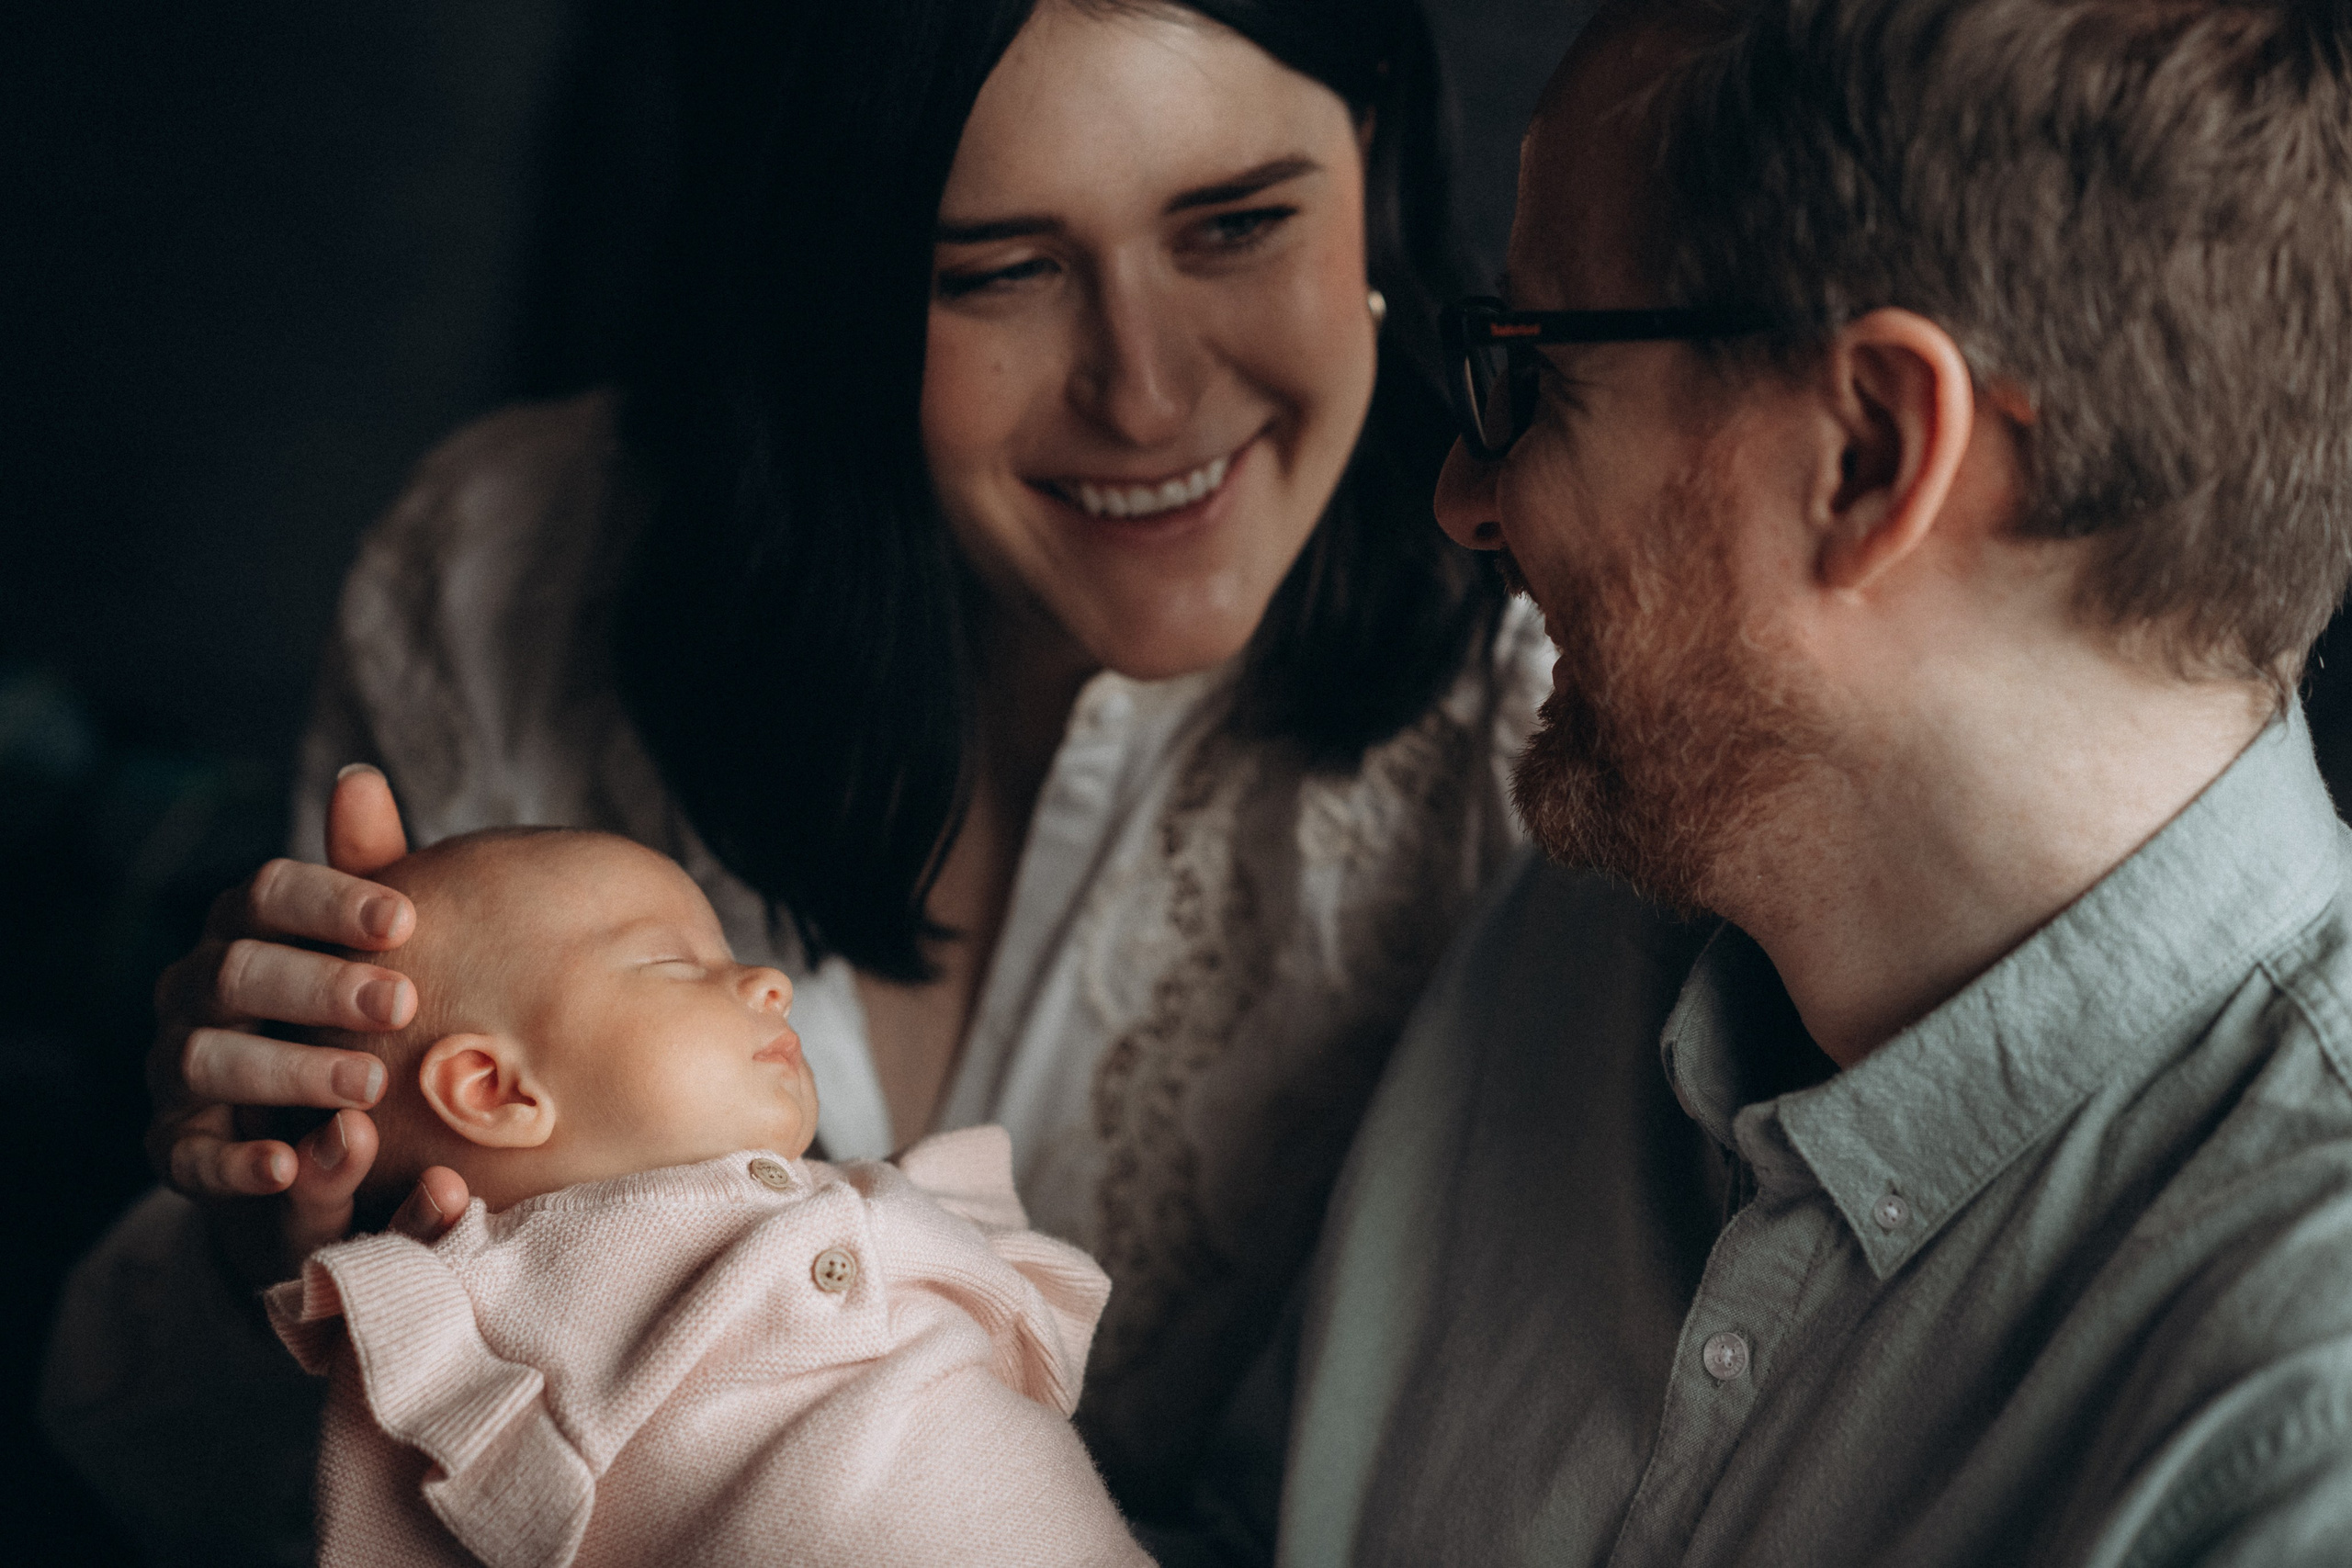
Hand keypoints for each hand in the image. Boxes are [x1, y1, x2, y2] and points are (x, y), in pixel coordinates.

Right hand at [146, 764, 467, 1283]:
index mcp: (243, 929)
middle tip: (403, 1003)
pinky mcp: (175, 1148)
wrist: (315, 1121)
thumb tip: (360, 778)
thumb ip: (367, 873)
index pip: (269, 892)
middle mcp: (193, 991)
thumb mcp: (366, 947)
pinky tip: (289, 1167)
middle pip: (238, 972)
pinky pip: (189, 1158)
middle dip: (320, 985)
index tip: (406, 920)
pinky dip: (235, 1165)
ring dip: (289, 1070)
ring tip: (371, 1085)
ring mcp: (176, 1069)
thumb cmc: (352, 1010)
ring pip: (208, 1060)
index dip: (331, 901)